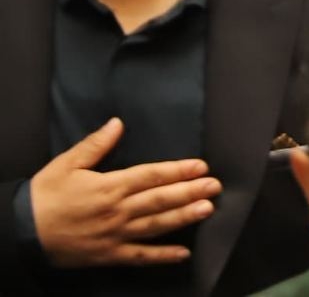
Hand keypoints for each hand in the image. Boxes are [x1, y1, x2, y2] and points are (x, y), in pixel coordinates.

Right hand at [29, 119, 221, 269]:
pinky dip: (162, 255)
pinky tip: (183, 253)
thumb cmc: (44, 196)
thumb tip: (118, 123)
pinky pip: (140, 256)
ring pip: (156, 225)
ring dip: (184, 217)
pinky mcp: (108, 255)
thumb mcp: (67, 163)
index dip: (178, 171)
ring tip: (208, 209)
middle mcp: (117, 211)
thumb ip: (96, 144)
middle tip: (215, 186)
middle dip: (190, 192)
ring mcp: (115, 235)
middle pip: (160, 200)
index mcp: (110, 186)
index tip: (200, 166)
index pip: (152, 176)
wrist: (21, 231)